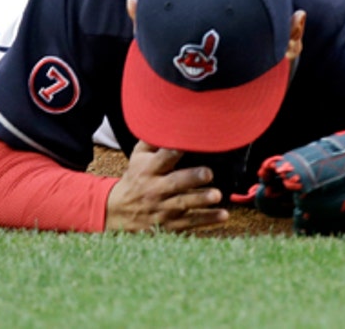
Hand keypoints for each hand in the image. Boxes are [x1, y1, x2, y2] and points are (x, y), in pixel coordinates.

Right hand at [104, 141, 228, 231]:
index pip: (160, 159)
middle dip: (191, 178)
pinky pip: (190, 222)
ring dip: (201, 200)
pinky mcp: (170, 224)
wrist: (120, 211)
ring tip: (216, 195)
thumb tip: (169, 121)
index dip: (172, 152)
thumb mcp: (137, 157)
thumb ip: (153, 141)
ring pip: (183, 204)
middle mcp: (155, 189)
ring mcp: (163, 208)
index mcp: (148, 170)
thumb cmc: (136, 177)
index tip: (184, 145)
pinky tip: (223, 215)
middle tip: (208, 173)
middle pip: (174, 183)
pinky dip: (207, 220)